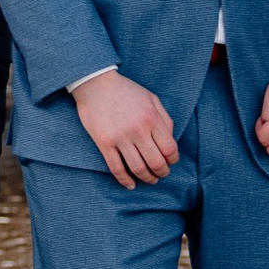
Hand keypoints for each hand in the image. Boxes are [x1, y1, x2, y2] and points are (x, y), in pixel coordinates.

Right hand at [74, 67, 178, 186]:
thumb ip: (164, 119)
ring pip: (138, 169)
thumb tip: (171, 141)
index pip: (169, 148)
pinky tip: (130, 184)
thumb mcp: (151, 98)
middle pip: (156, 162)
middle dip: (162, 172)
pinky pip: (116, 168)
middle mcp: (137, 129)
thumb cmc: (126, 91)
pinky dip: (125, 181)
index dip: (173, 159)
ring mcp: (119, 137)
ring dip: (147, 179)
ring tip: (150, 179)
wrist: (95, 83)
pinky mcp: (104, 143)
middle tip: (162, 174)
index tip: (170, 161)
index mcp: (151, 118)